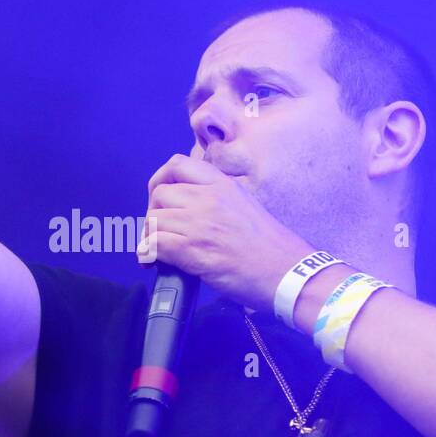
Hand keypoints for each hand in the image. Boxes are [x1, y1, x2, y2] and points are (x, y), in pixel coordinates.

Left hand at [139, 153, 315, 311]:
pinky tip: (151, 262)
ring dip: (150, 235)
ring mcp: (200, 222)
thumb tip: (188, 210)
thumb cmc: (272, 248)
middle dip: (153, 213)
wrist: (288, 272)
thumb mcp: (245, 206)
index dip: (161, 180)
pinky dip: (147, 253)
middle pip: (159, 193)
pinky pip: (154, 243)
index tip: (161, 199)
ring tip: (157, 250)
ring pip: (153, 218)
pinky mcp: (193, 249)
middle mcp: (209, 198)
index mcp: (223, 185)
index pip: (177, 164)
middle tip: (160, 231)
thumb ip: (217, 201)